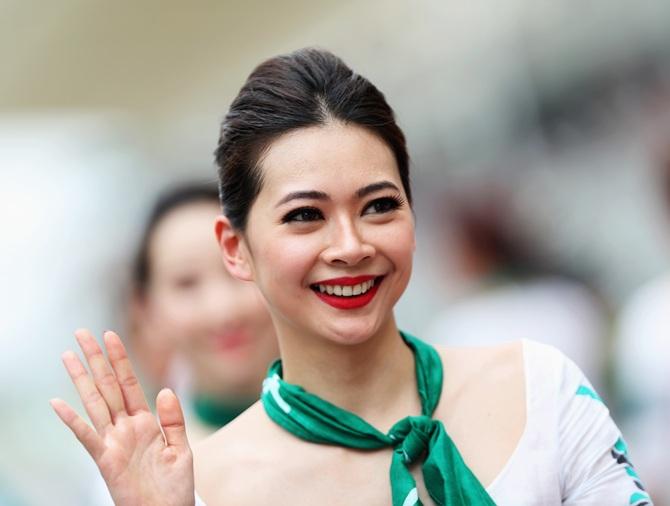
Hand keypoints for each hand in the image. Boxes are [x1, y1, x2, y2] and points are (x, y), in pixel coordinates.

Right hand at [51, 329, 194, 505]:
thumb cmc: (174, 487)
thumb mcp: (181, 450)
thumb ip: (174, 420)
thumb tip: (165, 390)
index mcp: (146, 421)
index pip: (129, 383)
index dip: (120, 359)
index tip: (110, 335)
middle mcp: (126, 427)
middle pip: (108, 386)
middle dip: (96, 359)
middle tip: (81, 333)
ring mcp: (114, 442)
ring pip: (94, 403)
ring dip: (81, 379)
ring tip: (67, 355)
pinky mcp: (105, 461)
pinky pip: (87, 437)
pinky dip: (72, 420)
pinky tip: (58, 403)